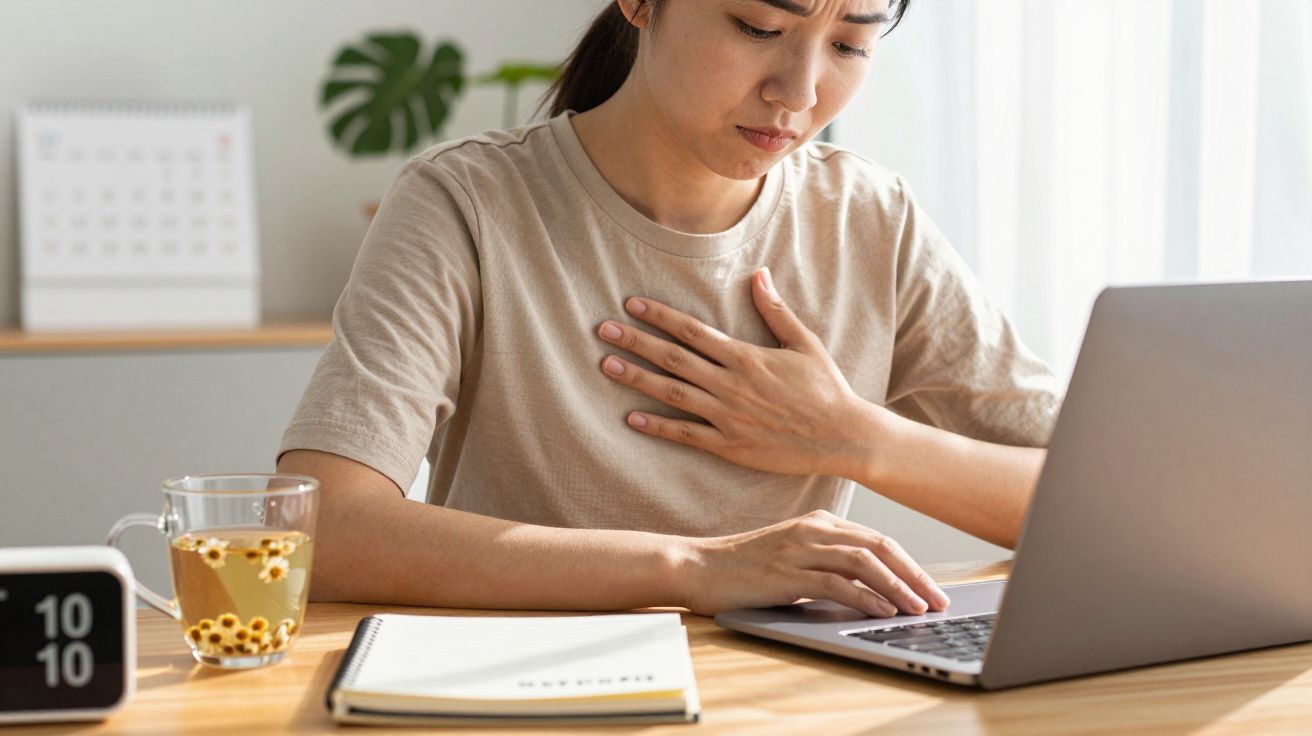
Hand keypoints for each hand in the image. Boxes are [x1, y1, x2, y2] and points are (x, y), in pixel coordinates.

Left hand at [595, 267, 882, 477]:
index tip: (632, 304)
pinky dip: (657, 426)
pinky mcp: (729, 444)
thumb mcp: (804, 343)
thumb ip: (775, 310)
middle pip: (673, 358)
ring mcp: (727, 415)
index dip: (659, 316)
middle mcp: (731, 384)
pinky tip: (631, 417)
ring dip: (637, 379)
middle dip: (635, 342)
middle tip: (603, 330)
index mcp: (746, 356)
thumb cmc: (826, 388)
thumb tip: (759, 274)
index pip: (692, 330)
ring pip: (672, 393)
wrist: (842, 436)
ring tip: (607, 366)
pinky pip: (686, 434)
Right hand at [674, 509, 950, 616]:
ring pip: (864, 561)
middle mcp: (814, 529)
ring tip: (919, 608)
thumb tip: (874, 589)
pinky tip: (883, 611)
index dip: (911, 565)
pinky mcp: (787, 572)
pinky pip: (836, 582)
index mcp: (820, 522)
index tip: (932, 588)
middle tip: (938, 600)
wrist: (697, 566)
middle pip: (879, 546)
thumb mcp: (794, 557)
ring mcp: (800, 548)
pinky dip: (866, 596)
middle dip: (915, 575)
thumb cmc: (744, 567)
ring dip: (897, 586)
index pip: (878, 540)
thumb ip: (830, 563)